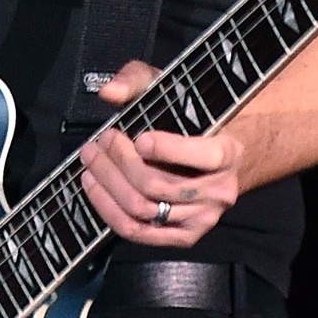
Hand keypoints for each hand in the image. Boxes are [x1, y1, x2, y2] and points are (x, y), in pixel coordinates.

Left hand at [78, 60, 244, 246]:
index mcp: (228, 152)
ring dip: (107, 184)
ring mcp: (202, 219)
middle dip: (120, 161)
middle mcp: (220, 191)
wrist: (222, 160)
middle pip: (158, 184)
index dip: (169, 150)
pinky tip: (94, 187)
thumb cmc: (192, 119)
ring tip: (90, 161)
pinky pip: (139, 232)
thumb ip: (138, 80)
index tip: (140, 138)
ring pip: (144, 209)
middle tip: (99, 141)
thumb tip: (109, 93)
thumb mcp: (170, 88)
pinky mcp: (183, 237)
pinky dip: (109, 210)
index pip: (204, 155)